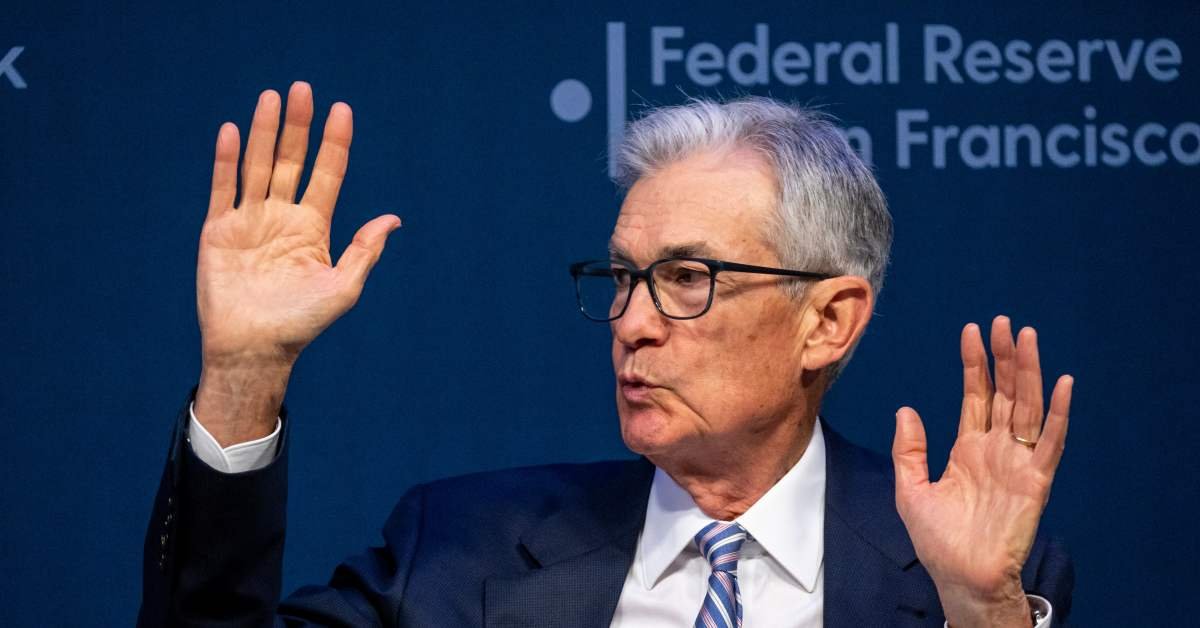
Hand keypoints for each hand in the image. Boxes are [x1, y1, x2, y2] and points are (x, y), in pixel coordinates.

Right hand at [194, 83, 399, 443]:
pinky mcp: (218, 230)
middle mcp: (282, 217)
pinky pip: (223, 188)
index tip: (342, 110)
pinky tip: (233, 131)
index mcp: (313, 227)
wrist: (254, 349)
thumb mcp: (343, 287)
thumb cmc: (301, 323)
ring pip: (259, 166)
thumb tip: (393, 218)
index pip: (327, 174)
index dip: (334, 143)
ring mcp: (250, 221)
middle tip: (304, 88)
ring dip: (266, 132)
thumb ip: (365, 251)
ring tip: (273, 97)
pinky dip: (227, 160)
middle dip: (299, 126)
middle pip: (292, 161)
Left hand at [892, 316, 1072, 626]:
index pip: (976, 394)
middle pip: (1004, 392)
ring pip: (1027, 406)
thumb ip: (909, 450)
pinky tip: (1062, 384)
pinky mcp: (1035, 480)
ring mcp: (1017, 462)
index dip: (975, 363)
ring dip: (1029, 372)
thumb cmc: (938, 540)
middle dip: (1004, 357)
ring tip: (1027, 337)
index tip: (972, 330)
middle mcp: (996, 448)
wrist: (961, 577)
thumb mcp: (911, 490)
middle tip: (1003, 322)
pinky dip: (1058, 413)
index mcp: (968, 448)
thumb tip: (906, 409)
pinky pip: (1050, 442)